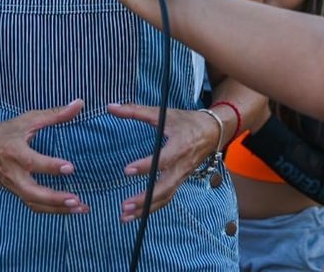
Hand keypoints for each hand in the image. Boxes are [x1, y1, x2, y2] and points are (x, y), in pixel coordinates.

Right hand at [0, 99, 90, 214]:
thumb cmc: (5, 132)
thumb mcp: (27, 120)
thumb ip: (54, 114)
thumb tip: (79, 104)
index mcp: (15, 152)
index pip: (33, 162)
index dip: (51, 166)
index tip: (70, 167)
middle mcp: (14, 173)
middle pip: (32, 192)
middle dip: (55, 199)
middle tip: (76, 200)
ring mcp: (14, 186)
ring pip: (35, 204)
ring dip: (58, 209)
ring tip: (80, 208)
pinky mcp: (17, 193)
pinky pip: (34, 206)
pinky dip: (52, 210)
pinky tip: (69, 209)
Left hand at [106, 103, 221, 221]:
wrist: (212, 131)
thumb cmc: (186, 121)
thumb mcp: (163, 113)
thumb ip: (135, 111)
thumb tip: (111, 107)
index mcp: (180, 146)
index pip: (163, 159)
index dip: (146, 166)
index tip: (127, 170)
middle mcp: (182, 165)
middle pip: (165, 188)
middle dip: (145, 199)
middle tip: (125, 205)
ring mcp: (182, 176)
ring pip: (166, 197)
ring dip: (146, 209)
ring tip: (125, 215)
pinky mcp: (180, 180)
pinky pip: (167, 197)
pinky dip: (153, 207)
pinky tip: (137, 213)